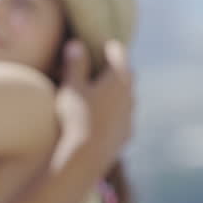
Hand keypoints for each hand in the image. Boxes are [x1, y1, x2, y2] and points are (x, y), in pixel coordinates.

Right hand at [52, 40, 133, 169]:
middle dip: (115, 69)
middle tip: (100, 66)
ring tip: (99, 94)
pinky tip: (101, 119)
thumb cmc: (77, 117)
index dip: (108, 47)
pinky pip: (123, 117)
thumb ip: (75, 65)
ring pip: (127, 97)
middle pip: (127, 74)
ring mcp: (130, 116)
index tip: (101, 44)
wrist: (86, 158)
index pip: (119, 53)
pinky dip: (114, 113)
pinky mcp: (126, 135)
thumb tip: (76, 44)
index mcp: (118, 78)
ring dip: (116, 93)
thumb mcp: (72, 87)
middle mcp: (130, 95)